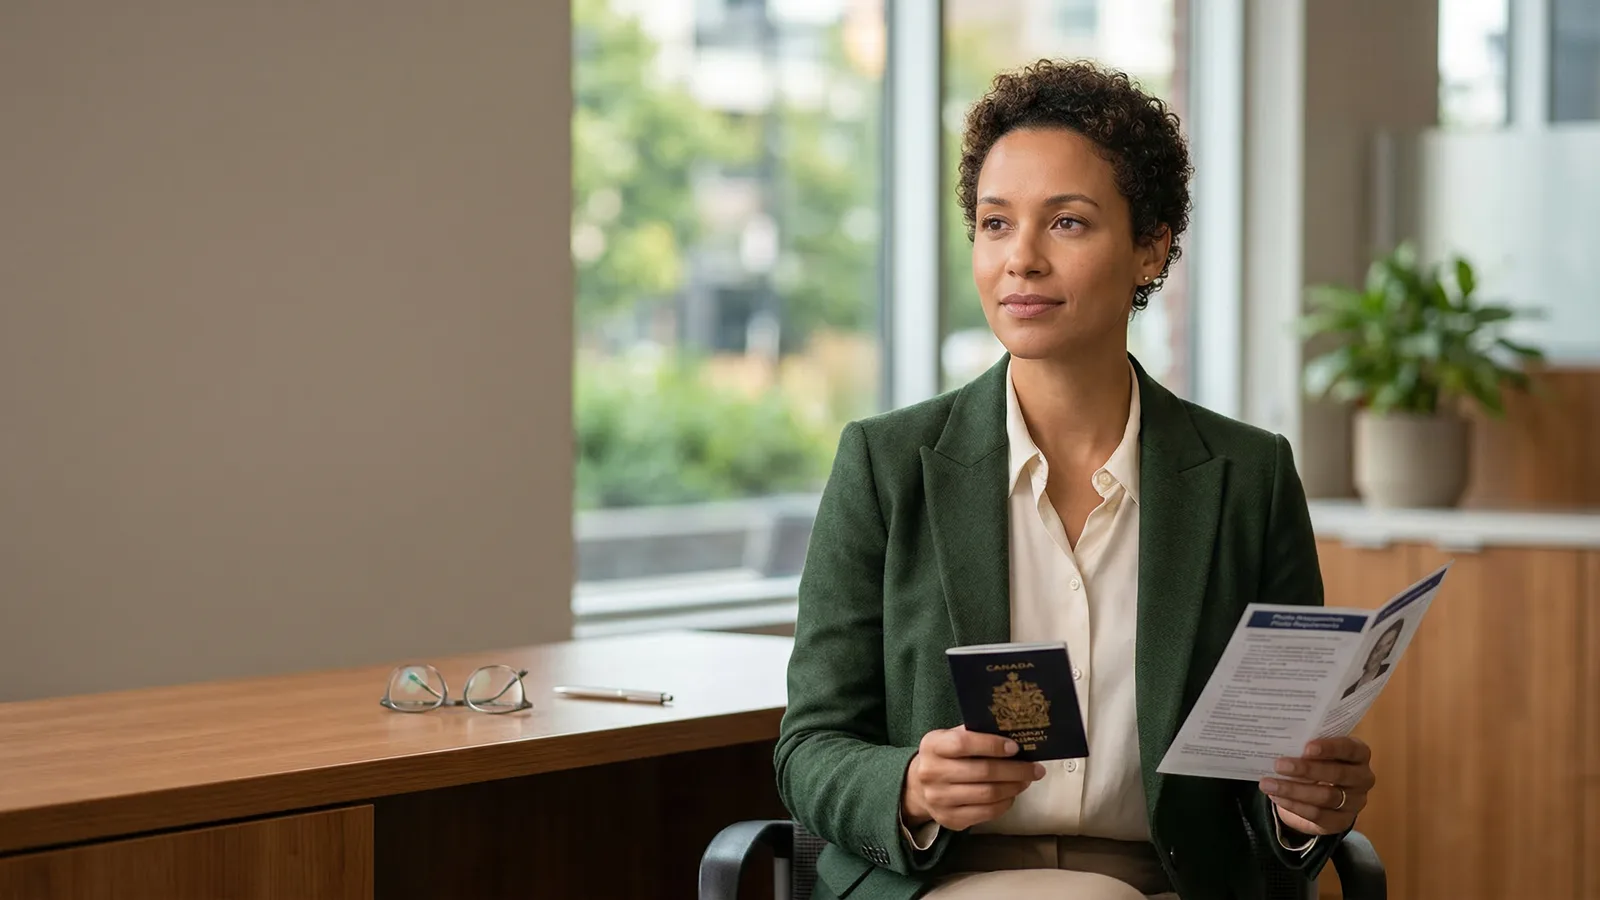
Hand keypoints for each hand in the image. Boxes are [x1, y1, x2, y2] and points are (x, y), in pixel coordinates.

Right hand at [902, 725, 1045, 831]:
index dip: (992, 745)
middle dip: (1015, 770)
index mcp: (932, 746)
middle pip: (982, 772)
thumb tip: (1014, 735)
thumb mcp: (950, 738)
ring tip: (1026, 780)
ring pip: (987, 794)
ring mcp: (939, 799)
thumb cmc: (945, 756)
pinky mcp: (949, 819)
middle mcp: (931, 773)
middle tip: (1035, 768)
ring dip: (1013, 787)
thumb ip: (975, 734)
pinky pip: (986, 813)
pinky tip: (1012, 794)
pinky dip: (1005, 803)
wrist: (918, 786)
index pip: (963, 744)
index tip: (1015, 747)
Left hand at [1260, 737, 1374, 835]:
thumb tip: (1278, 741)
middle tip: (1279, 765)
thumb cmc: (1318, 762)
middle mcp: (1363, 778)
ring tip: (1268, 784)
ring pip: (1326, 797)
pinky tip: (1277, 797)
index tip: (1306, 748)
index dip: (1330, 748)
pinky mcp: (1342, 821)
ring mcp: (1355, 802)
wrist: (1320, 793)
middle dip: (1306, 770)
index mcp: (1359, 754)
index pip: (1350, 748)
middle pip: (1338, 774)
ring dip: (1294, 790)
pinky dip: (1294, 806)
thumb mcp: (1316, 751)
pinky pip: (1318, 815)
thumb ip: (1306, 746)